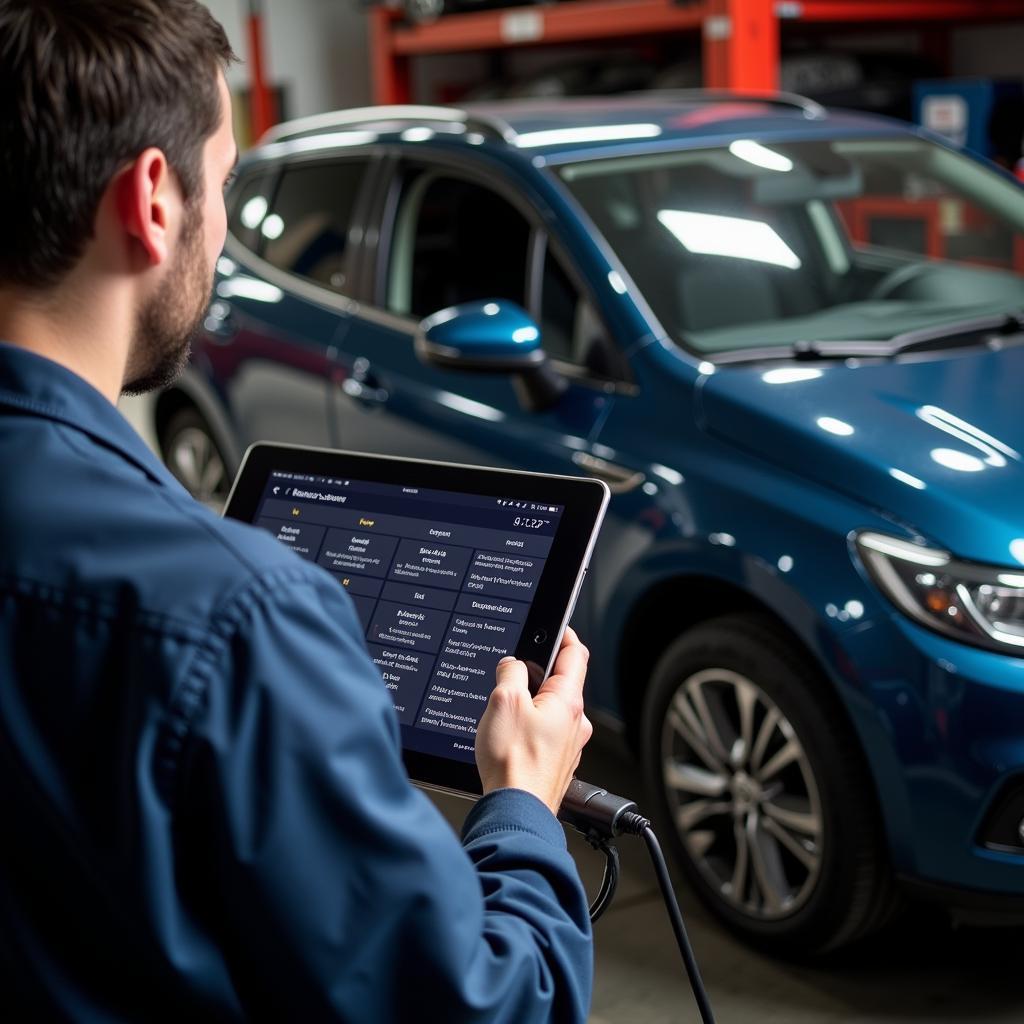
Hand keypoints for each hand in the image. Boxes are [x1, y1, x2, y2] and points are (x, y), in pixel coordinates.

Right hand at [475, 627, 592, 815]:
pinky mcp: (556, 761)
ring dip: (532, 701)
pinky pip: (546, 731)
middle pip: (563, 681)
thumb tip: (511, 664)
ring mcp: (568, 744)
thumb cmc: (514, 763)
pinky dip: (530, 724)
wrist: (516, 810)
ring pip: (552, 709)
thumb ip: (509, 673)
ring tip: (506, 707)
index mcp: (568, 701)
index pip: (576, 653)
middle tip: (515, 668)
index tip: (555, 626)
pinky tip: (509, 735)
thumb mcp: (504, 701)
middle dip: (539, 670)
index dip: (564, 635)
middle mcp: (575, 722)